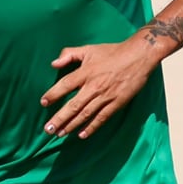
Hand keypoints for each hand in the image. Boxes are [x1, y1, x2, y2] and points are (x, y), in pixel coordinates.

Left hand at [40, 41, 158, 138]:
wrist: (139, 55)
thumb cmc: (113, 52)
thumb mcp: (89, 48)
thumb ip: (69, 54)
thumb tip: (53, 63)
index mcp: (86, 72)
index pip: (65, 85)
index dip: (53, 94)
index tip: (43, 103)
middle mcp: (94, 86)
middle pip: (73, 105)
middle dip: (59, 119)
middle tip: (48, 129)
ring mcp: (106, 96)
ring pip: (86, 114)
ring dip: (72, 125)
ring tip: (60, 134)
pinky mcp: (117, 102)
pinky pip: (102, 117)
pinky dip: (92, 127)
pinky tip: (82, 135)